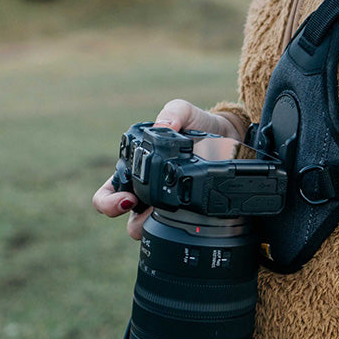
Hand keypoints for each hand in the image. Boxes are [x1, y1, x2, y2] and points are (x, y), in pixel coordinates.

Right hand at [91, 99, 245, 239]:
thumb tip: (163, 126)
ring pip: (148, 226)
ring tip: (165, 215)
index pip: (109, 193)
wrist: (229, 136)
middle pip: (124, 216)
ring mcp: (166, 202)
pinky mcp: (189, 210)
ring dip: (150, 225)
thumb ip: (174, 113)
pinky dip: (179, 226)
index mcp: (135, 169)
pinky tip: (189, 218)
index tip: (127, 198)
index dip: (109, 201)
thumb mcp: (185, 112)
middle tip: (139, 206)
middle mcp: (146, 189)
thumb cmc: (198, 125)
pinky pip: (178, 226)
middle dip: (127, 217)